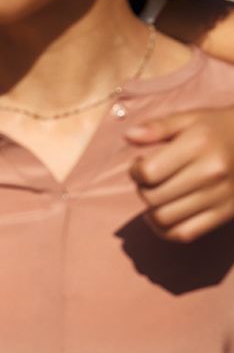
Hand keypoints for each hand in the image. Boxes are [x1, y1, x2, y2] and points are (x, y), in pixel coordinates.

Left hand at [126, 108, 233, 241]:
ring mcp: (219, 196)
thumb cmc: (218, 129)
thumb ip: (158, 127)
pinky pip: (184, 234)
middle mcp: (210, 172)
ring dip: (151, 210)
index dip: (135, 171)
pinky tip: (163, 215)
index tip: (139, 164)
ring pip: (164, 218)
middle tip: (149, 181)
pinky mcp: (225, 214)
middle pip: (153, 197)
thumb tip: (129, 136)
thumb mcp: (190, 118)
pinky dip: (166, 231)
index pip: (149, 172)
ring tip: (157, 196)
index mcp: (199, 145)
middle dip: (142, 189)